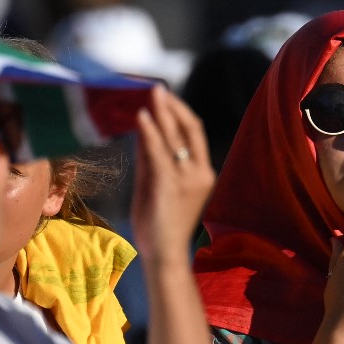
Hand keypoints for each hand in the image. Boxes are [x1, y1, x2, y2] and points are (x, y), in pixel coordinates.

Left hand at [131, 85, 214, 263]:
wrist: (164, 255)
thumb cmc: (158, 226)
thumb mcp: (154, 186)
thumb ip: (150, 159)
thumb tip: (142, 130)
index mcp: (202, 174)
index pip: (193, 135)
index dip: (180, 112)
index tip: (164, 97)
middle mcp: (200, 173)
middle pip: (189, 129)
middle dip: (173, 106)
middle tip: (157, 88)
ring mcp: (187, 179)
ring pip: (174, 137)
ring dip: (161, 112)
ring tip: (149, 93)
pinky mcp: (170, 185)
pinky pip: (159, 152)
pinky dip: (149, 132)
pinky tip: (140, 117)